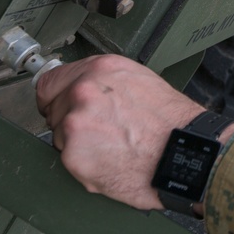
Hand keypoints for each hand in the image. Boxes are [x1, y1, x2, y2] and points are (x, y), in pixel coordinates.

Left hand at [36, 54, 204, 210]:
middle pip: (53, 110)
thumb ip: (105, 81)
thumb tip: (83, 87)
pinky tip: (110, 159)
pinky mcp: (73, 155)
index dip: (55, 97)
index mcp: (100, 69)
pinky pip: (69, 160)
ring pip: (60, 136)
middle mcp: (83, 91)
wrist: (182, 153)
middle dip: (70, 121)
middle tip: (101, 131)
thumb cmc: (170, 122)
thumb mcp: (140, 81)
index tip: (58, 105)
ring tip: (112, 145)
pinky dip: (85, 164)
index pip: (50, 81)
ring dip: (78, 143)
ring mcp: (75, 123)